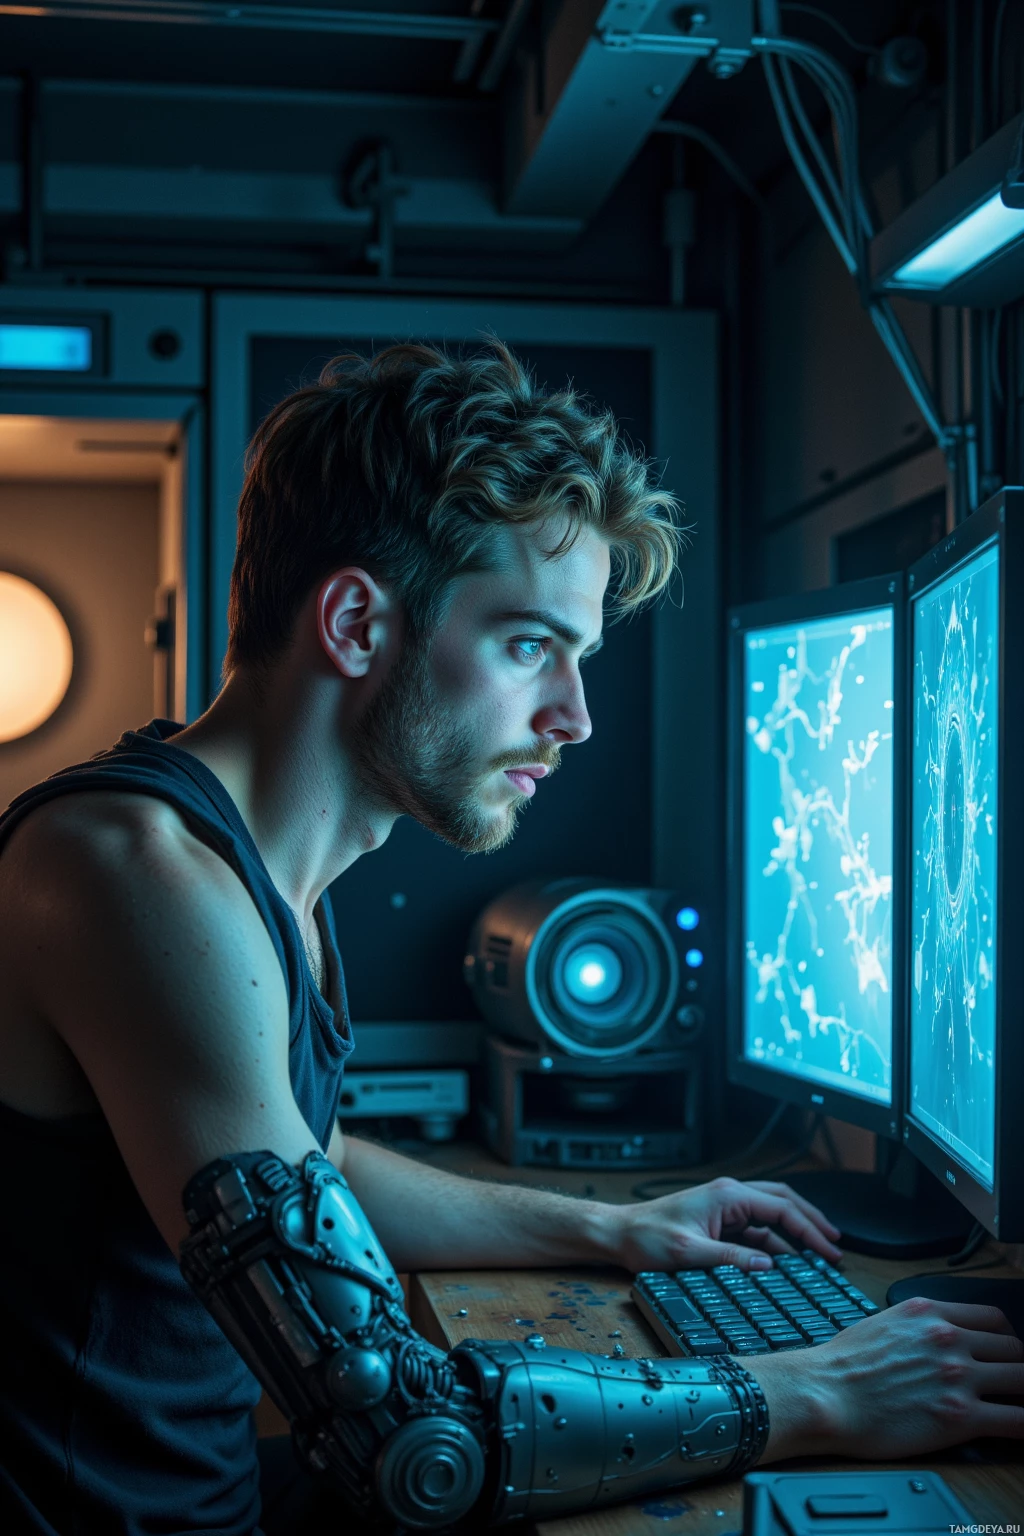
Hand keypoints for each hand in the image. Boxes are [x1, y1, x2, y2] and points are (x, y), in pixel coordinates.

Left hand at [612, 1175, 842, 1272]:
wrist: (619, 1235)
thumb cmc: (646, 1237)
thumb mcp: (688, 1253)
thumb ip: (729, 1259)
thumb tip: (767, 1265)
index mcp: (727, 1195)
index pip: (780, 1208)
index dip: (808, 1228)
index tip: (828, 1248)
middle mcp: (729, 1197)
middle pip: (782, 1203)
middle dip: (811, 1222)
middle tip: (834, 1245)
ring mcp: (724, 1209)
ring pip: (771, 1217)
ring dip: (795, 1234)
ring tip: (818, 1255)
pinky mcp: (718, 1224)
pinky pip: (755, 1232)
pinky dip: (775, 1244)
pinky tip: (785, 1262)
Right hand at [755, 1297, 1023, 1461]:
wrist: (826, 1395)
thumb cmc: (843, 1365)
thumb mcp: (884, 1323)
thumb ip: (919, 1327)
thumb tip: (936, 1339)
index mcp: (929, 1312)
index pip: (993, 1317)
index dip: (1006, 1338)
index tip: (1005, 1352)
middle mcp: (949, 1338)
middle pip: (1014, 1348)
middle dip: (1018, 1366)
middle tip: (1014, 1384)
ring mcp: (958, 1376)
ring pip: (1023, 1378)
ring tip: (1020, 1403)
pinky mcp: (961, 1416)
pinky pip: (1017, 1419)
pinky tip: (1022, 1429)